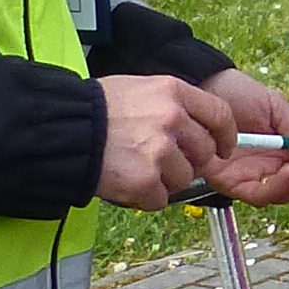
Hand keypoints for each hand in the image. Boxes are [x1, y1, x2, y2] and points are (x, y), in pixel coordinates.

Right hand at [98, 74, 241, 208]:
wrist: (63, 129)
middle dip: (187, 162)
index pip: (221, 115)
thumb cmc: (96, 109)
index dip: (225, 136)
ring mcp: (160, 151)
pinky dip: (144, 197)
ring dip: (163, 180)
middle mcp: (172, 119)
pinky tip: (125, 181)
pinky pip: (160, 199)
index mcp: (174, 92)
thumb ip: (171, 105)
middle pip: (203, 153)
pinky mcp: (145, 180)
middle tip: (161, 162)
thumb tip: (197, 127)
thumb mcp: (139, 89)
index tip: (223, 148)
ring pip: (183, 179)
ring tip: (134, 167)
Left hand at [197, 69, 288, 202]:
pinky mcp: (230, 182)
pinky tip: (287, 172)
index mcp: (285, 150)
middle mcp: (269, 167)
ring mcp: (250, 176)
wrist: (204, 85)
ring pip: (280, 195)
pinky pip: (257, 194)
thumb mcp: (276, 108)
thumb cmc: (240, 93)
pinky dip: (274, 188)